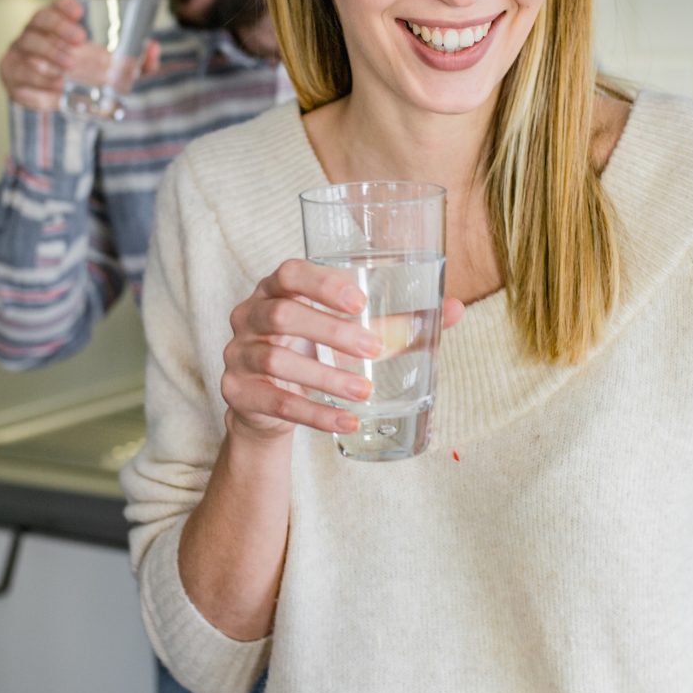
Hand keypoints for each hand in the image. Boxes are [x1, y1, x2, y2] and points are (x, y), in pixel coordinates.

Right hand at [0, 0, 160, 110]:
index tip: (80, 12)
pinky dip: (36, 82)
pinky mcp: (12, 76)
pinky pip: (19, 76)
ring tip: (66, 69)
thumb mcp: (112, 69)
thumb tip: (153, 49)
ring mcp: (19, 53)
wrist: (52, 100)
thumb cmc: (82, 74)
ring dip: (48, 57)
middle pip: (40, 23)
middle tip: (79, 42)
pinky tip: (52, 87)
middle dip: (59, 30)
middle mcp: (35, 34)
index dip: (64, 7)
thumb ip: (136, 63)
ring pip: (27, 48)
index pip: (56, 7)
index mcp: (56, 24)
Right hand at [220, 258, 463, 445]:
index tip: (359, 301)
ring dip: (325, 377)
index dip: (321, 283)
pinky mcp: (237, 391)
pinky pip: (276, 401)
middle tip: (373, 350)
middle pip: (283, 314)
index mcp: (276, 289)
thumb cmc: (312, 349)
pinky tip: (345, 420)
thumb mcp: (346, 331)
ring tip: (363, 392)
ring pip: (277, 360)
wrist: (266, 402)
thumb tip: (456, 308)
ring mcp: (238, 353)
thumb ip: (395, 321)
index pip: (289, 272)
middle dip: (331, 332)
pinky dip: (314, 413)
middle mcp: (249, 315)